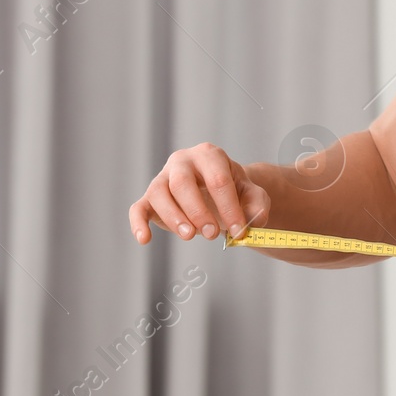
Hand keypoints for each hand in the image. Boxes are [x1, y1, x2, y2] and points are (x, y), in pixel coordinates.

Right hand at [129, 142, 268, 243]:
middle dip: (197, 210)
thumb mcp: (252, 195)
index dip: (229, 207)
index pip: (218, 179)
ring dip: (173, 217)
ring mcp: (162, 178)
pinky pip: (138, 208)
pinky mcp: (149, 198)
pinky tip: (145, 239)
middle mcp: (182, 161)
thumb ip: (258, 205)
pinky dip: (138, 224)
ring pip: (159, 194)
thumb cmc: (234, 191)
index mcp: (209, 155)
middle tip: (212, 234)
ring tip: (190, 235)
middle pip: (182, 183)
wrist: (217, 194)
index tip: (239, 232)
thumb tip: (254, 222)